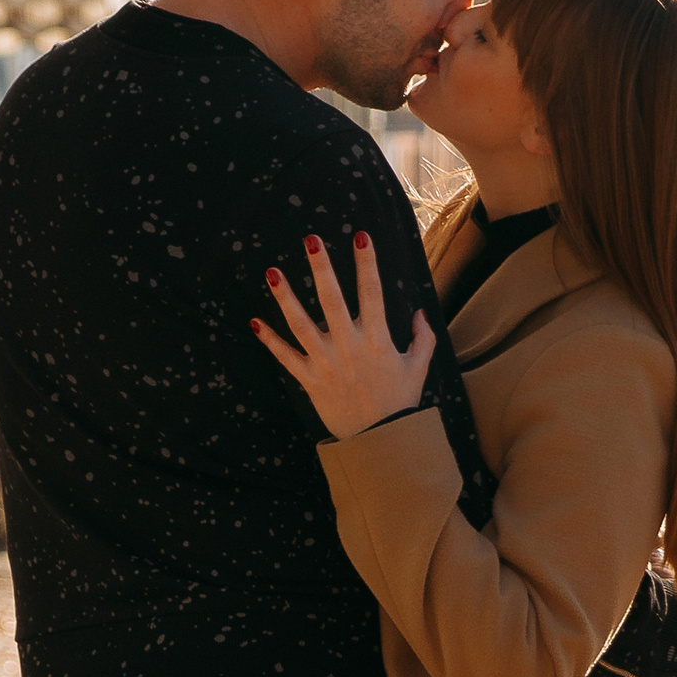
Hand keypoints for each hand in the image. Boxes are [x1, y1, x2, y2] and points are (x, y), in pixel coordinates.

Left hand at [254, 232, 437, 439]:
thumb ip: (422, 337)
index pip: (372, 293)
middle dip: (322, 268)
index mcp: (377, 340)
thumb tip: (419, 311)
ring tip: (271, 272)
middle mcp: (349, 347)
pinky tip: (254, 321)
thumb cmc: (399, 401)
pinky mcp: (309, 380)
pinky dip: (269, 341)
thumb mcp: (419, 367)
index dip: (367, 263)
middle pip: (332, 300)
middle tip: (311, 240)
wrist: (380, 440)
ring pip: (301, 324)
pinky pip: (286, 358)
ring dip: (285, 297)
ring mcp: (326, 363)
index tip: (361, 236)